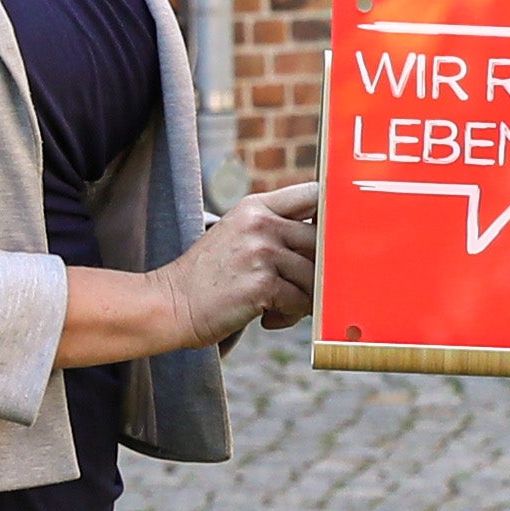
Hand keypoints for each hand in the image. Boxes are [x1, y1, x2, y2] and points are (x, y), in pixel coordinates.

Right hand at [81, 186, 321, 363]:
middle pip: (323, 240)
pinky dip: (288, 317)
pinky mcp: (263, 283)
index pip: (315, 193)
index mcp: (257, 206)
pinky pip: (301, 302)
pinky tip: (266, 318)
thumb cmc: (211, 278)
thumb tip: (331, 238)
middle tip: (299, 288)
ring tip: (275, 306)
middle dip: (318, 270)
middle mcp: (261, 222)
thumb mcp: (239, 235)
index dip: (335, 214)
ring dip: (302, 299)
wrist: (170, 304)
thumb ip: (276, 228)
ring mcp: (262, 251)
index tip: (339, 236)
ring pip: (316, 276)